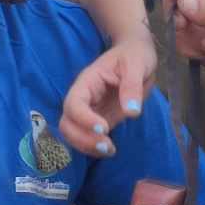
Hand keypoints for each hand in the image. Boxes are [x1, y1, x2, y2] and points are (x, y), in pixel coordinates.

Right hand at [60, 26, 155, 156]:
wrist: (136, 54)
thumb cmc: (134, 55)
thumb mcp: (137, 65)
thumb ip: (132, 86)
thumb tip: (131, 112)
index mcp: (88, 81)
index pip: (74, 103)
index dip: (83, 118)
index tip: (104, 128)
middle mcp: (84, 98)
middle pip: (67, 122)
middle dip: (82, 138)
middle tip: (107, 145)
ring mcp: (90, 110)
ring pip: (73, 133)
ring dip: (86, 146)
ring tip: (110, 150)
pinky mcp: (98, 120)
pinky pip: (87, 137)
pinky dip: (93, 148)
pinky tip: (110, 150)